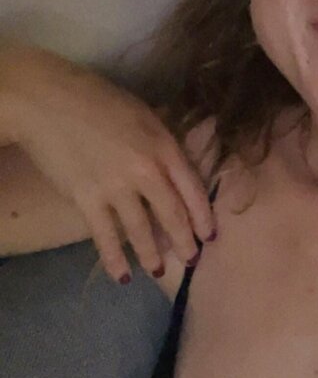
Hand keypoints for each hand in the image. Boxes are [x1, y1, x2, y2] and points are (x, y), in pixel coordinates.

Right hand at [9, 46, 217, 282]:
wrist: (49, 100)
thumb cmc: (98, 100)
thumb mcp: (144, 115)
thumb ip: (163, 143)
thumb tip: (178, 166)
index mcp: (164, 146)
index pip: (193, 190)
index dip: (203, 217)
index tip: (210, 236)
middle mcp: (145, 170)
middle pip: (173, 215)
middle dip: (184, 242)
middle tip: (190, 260)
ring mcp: (116, 187)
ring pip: (141, 231)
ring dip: (152, 255)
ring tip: (158, 271)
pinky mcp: (87, 199)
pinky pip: (105, 237)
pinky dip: (115, 259)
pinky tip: (122, 276)